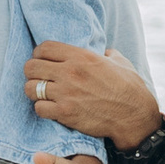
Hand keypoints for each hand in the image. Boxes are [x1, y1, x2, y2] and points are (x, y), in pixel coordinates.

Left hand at [24, 43, 159, 147]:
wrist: (134, 116)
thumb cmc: (130, 88)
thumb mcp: (120, 62)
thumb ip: (108, 54)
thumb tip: (104, 52)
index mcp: (81, 56)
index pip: (44, 47)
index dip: (39, 53)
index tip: (42, 60)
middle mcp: (70, 72)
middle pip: (31, 66)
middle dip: (32, 72)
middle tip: (39, 78)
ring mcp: (66, 93)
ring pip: (30, 88)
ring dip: (34, 91)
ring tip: (42, 94)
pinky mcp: (65, 113)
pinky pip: (39, 108)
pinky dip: (42, 109)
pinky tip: (51, 108)